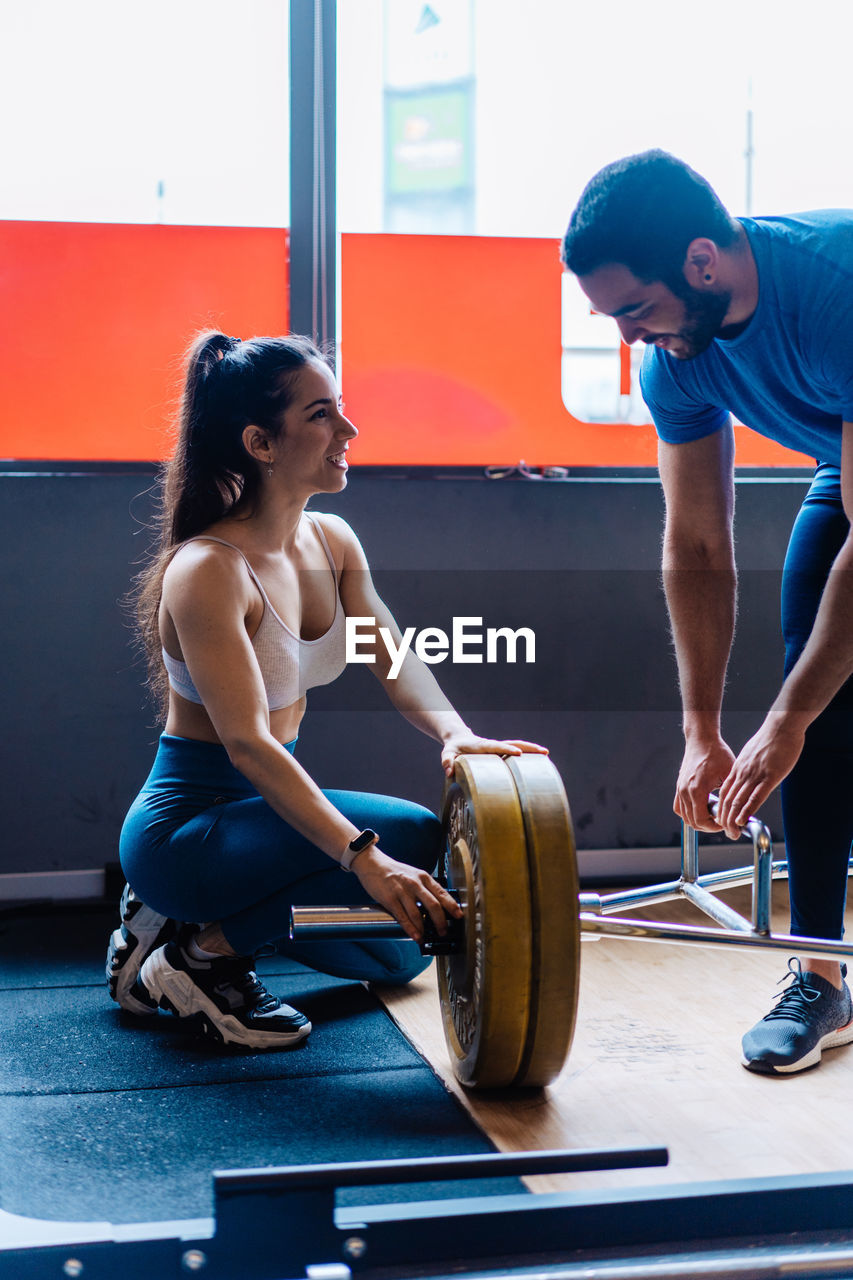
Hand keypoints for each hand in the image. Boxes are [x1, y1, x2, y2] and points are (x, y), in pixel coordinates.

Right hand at [350, 846, 462, 943]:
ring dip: (424, 929)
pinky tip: (415, 936)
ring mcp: (402, 891)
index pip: (442, 893)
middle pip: (433, 905)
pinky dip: (411, 929)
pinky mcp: (390, 899)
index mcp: (423, 877)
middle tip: (443, 932)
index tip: (459, 916)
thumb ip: (425, 888)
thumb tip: (438, 906)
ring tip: (427, 937)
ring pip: (418, 914)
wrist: (373, 864)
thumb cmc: (395, 872)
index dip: (452, 906)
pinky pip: (403, 917)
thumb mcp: (414, 874)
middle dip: (441, 922)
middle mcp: (415, 884)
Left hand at [440, 732, 548, 777]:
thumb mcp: (447, 753)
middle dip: (528, 747)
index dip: (507, 749)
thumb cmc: (453, 748)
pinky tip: (538, 761)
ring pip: (517, 745)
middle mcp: (493, 745)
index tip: (519, 753)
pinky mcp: (500, 752)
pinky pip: (514, 751)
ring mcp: (498, 748)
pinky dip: (527, 754)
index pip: (497, 746)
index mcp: (482, 745)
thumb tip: (449, 772)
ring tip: (546, 753)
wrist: (458, 739)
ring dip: (531, 749)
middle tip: (543, 752)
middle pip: (513, 743)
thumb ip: (446, 761)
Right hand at [674, 735, 735, 832]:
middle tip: (720, 822)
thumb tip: (740, 811)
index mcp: (697, 789)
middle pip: (692, 822)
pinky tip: (700, 810)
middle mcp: (685, 791)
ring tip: (712, 817)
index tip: (723, 824)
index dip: (713, 827)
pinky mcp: (678, 786)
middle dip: (707, 826)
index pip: (701, 820)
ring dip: (698, 820)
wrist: (701, 740)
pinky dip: (687, 813)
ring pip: (684, 816)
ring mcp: (680, 789)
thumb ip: (732, 794)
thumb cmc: (716, 753)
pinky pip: (679, 807)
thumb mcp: (729, 773)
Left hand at [715, 716, 805, 838]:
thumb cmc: (771, 739)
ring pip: (738, 801)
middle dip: (724, 819)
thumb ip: (748, 767)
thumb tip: (748, 778)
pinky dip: (747, 811)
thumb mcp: (752, 754)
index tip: (721, 820)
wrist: (781, 726)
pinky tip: (743, 821)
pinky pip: (755, 797)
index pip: (724, 792)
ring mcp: (754, 775)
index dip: (721, 808)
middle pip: (727, 800)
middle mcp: (742, 773)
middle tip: (726, 832)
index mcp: (738, 768)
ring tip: (732, 833)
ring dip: (733, 820)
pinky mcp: (769, 777)